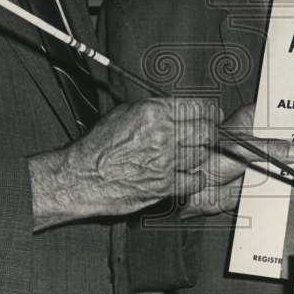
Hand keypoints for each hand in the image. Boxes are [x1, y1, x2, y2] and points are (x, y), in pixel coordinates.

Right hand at [28, 96, 221, 228]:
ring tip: (192, 154)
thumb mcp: (124, 113)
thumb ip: (154, 109)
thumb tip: (178, 108)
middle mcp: (162, 135)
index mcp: (154, 113)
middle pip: (207, 131)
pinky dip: (195, 178)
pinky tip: (187, 174)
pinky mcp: (164, 185)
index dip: (210, 112)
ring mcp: (165, 161)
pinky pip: (195, 180)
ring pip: (202, 155)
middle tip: (210, 135)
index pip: (198, 108)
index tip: (213, 115)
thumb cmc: (97, 146)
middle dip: (211, 133)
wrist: (81, 177)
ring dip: (200, 155)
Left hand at [180, 104, 293, 218]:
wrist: (194, 191)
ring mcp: (260, 159)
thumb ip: (270, 149)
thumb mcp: (241, 149)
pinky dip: (288, 182)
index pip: (278, 114)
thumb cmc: (206, 160)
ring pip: (284, 160)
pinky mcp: (261, 179)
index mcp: (251, 121)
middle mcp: (257, 138)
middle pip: (285, 138)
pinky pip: (279, 180)